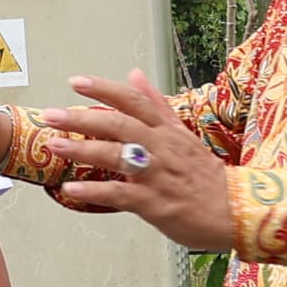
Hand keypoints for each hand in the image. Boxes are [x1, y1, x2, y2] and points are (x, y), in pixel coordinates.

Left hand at [36, 71, 243, 252]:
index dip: (103, 89)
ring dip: (82, 149)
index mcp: (166, 130)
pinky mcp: (155, 203)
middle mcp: (160, 148)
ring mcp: (157, 175)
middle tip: (51, 114)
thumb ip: (157, 104)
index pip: (133, 102)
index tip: (76, 82)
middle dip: (81, 118)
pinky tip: (71, 188)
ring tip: (54, 145)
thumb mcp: (183, 133)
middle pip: (118, 125)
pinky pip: (120, 195)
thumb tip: (135, 75)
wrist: (235, 211)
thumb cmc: (205, 176)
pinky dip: (94, 190)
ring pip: (116, 156)